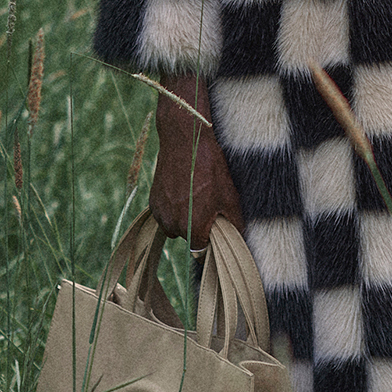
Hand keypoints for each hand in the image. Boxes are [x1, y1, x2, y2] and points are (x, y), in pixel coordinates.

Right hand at [151, 74, 243, 245]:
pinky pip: (164, 214)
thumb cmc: (210, 168)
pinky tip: (183, 190)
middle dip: (197, 227)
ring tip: (194, 196)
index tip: (215, 230)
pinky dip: (173, 208)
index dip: (210, 241)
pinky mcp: (153, 201)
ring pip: (174, 227)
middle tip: (207, 205)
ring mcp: (160, 213)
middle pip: (187, 238)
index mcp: (192, 227)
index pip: (201, 250)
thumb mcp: (230, 196)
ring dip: (183, 219)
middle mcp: (172, 224)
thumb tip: (238, 236)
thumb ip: (234, 222)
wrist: (185, 141)